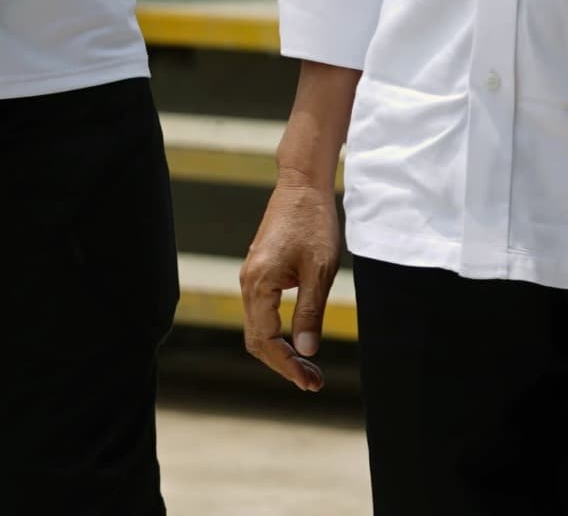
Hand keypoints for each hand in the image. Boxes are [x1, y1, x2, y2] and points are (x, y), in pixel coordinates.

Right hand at [240, 174, 338, 391]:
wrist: (302, 185)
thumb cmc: (313, 222)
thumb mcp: (319, 271)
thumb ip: (310, 311)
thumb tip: (307, 350)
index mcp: (259, 283)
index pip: (265, 340)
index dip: (287, 365)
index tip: (310, 381)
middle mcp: (248, 282)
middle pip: (257, 339)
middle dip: (284, 364)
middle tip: (314, 381)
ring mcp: (252, 277)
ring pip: (258, 328)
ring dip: (281, 351)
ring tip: (309, 368)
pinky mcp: (260, 272)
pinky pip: (262, 313)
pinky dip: (278, 333)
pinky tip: (298, 341)